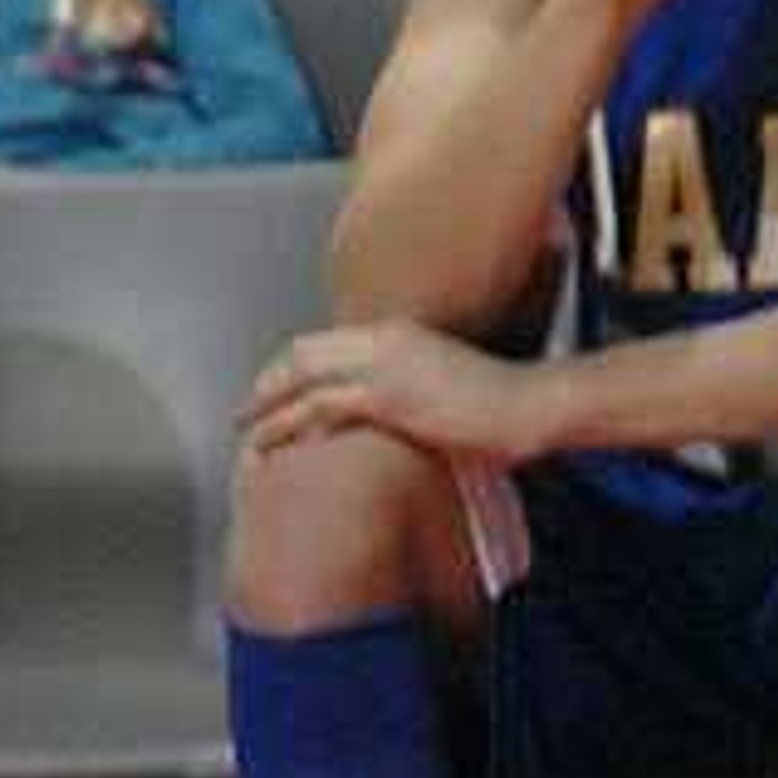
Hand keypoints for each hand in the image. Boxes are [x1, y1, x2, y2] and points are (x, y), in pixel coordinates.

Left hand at [241, 318, 558, 466]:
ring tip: (250, 433)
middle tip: (247, 411)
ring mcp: (385, 366)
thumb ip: (412, 388)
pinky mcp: (391, 397)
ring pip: (304, 379)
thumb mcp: (446, 384)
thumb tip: (392, 413)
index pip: (324, 342)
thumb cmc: (501, 404)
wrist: (531, 405)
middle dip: (268, 383)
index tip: (271, 389)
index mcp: (397, 333)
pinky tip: (281, 444)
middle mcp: (384, 340)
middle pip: (304, 354)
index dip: (289, 366)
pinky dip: (295, 424)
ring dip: (270, 407)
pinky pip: (325, 407)